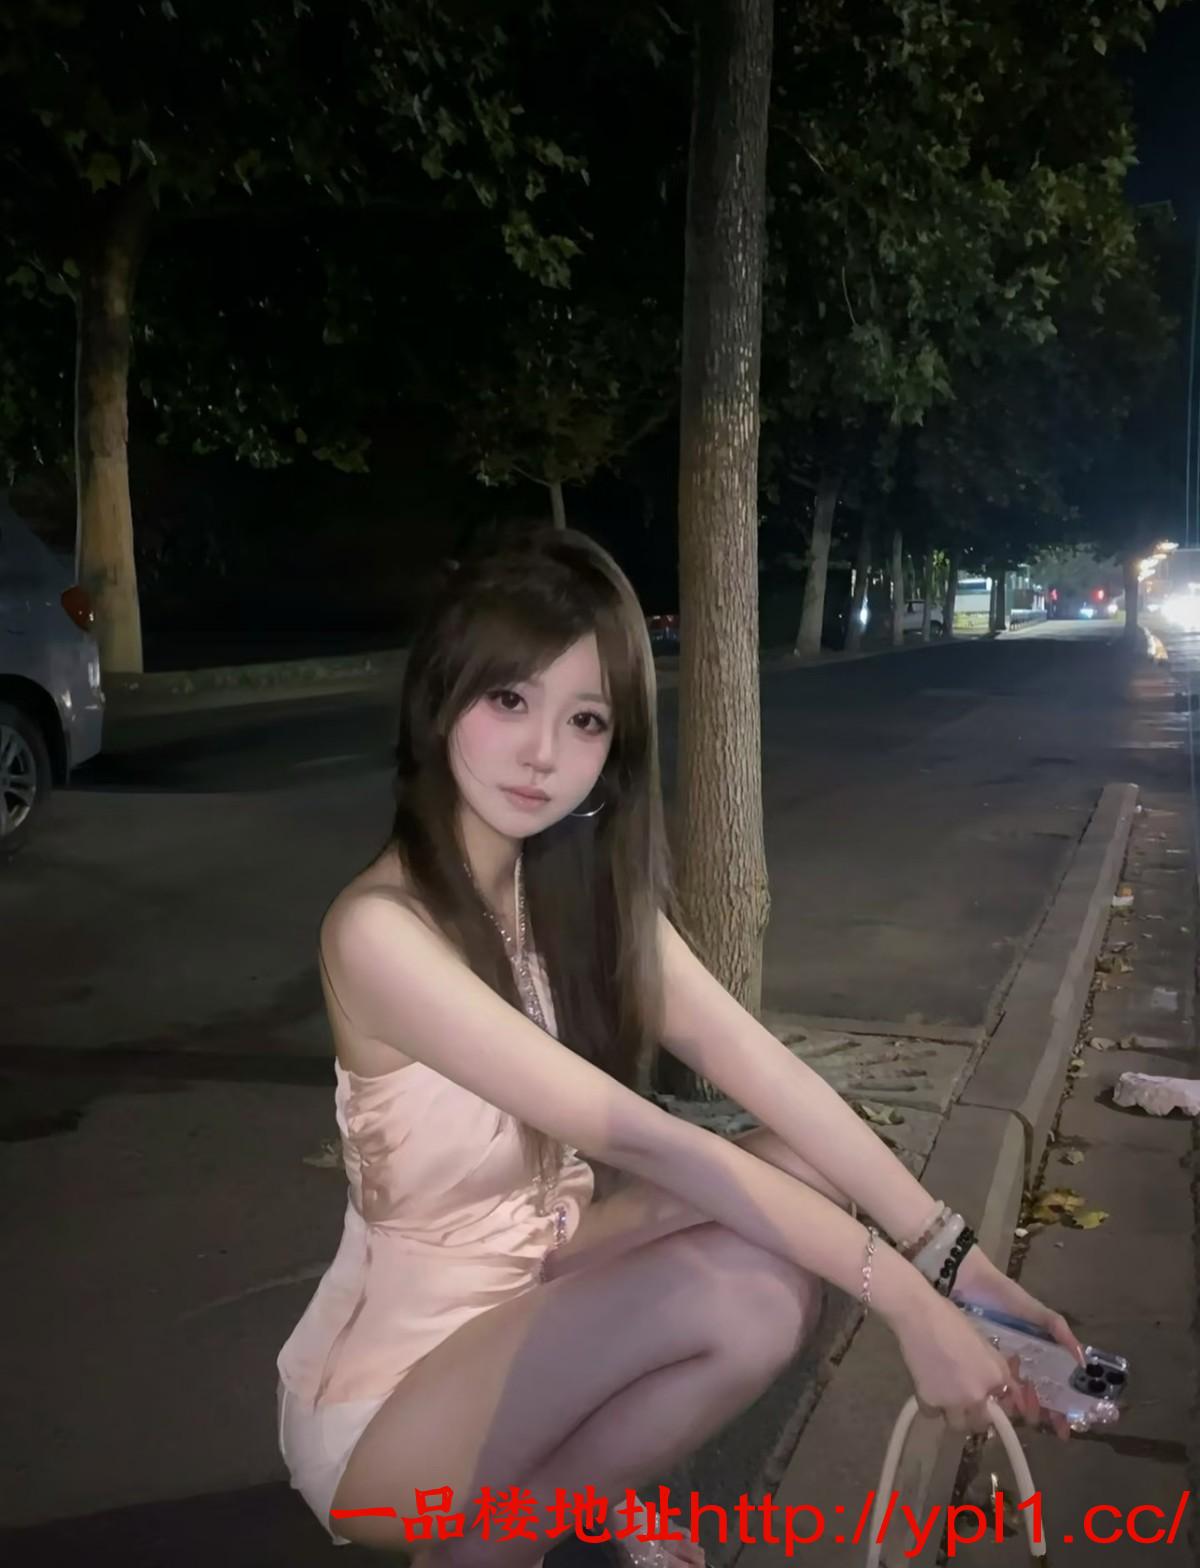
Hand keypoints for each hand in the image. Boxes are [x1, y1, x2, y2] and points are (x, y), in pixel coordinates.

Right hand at [889, 1287, 1016, 1434]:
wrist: (919, 1315)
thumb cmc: (952, 1320)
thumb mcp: (984, 1344)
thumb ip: (996, 1371)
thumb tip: (1002, 1389)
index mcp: (997, 1377)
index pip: (1005, 1408)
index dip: (995, 1406)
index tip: (988, 1404)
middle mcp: (979, 1394)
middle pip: (981, 1423)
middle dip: (975, 1415)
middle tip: (966, 1402)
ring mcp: (954, 1401)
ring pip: (958, 1425)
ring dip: (954, 1415)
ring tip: (946, 1398)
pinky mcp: (930, 1401)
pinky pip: (933, 1414)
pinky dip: (931, 1405)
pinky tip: (928, 1388)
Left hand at [950, 1245, 1083, 1439]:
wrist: (964, 1282)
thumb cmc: (1001, 1295)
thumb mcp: (1034, 1310)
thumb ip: (1058, 1328)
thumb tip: (1082, 1359)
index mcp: (1034, 1349)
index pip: (1051, 1385)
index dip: (1059, 1407)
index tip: (1064, 1428)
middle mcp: (1016, 1359)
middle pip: (1033, 1394)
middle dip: (1041, 1412)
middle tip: (1041, 1424)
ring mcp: (994, 1362)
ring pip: (1010, 1393)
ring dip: (1018, 1407)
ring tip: (1024, 1417)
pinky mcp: (975, 1359)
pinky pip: (987, 1382)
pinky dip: (995, 1395)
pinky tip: (998, 1404)